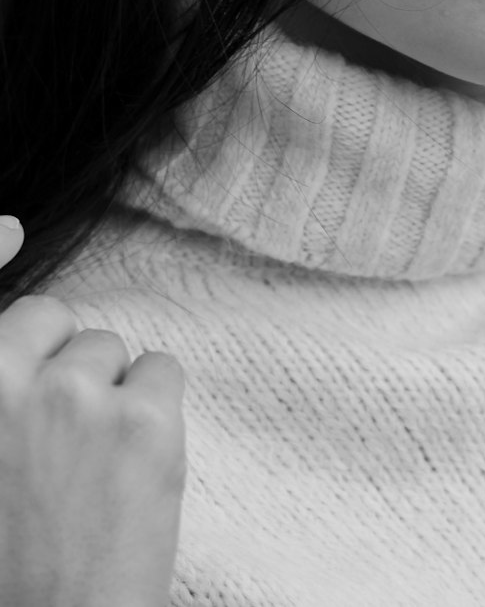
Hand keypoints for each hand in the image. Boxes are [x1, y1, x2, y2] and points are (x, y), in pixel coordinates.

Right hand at [0, 217, 185, 606]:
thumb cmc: (9, 563)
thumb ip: (0, 392)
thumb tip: (17, 290)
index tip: (11, 226)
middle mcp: (4, 381)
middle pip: (53, 319)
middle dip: (62, 358)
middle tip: (62, 433)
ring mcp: (75, 397)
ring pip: (111, 349)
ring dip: (110, 394)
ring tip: (91, 472)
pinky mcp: (143, 420)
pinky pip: (162, 370)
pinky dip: (156, 411)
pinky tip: (132, 470)